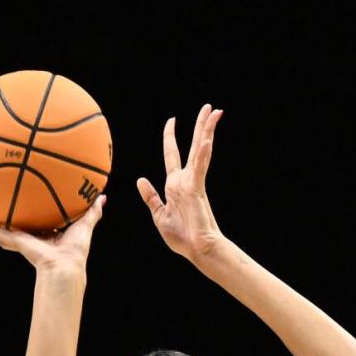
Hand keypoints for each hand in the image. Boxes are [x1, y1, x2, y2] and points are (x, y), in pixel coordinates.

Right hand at [0, 194, 106, 272]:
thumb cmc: (76, 250)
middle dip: (9, 216)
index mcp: (48, 235)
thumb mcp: (85, 224)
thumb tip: (102, 197)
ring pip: (2, 228)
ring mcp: (21, 240)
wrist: (63, 265)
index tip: (30, 202)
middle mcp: (32, 237)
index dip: (34, 212)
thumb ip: (92, 211)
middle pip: (18, 225)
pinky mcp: (13, 241)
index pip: (39, 222)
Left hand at [137, 104, 224, 260]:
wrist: (195, 249)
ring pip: (201, 150)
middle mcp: (186, 179)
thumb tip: (140, 179)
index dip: (170, 137)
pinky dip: (202, 154)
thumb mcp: (158, 214)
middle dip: (200, 125)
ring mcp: (193, 182)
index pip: (172, 154)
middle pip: (193, 146)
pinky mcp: (197, 190)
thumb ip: (151, 197)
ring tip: (215, 112)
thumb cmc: (180, 236)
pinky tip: (207, 139)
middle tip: (209, 107)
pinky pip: (200, 168)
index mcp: (175, 184)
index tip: (172, 120)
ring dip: (207, 130)